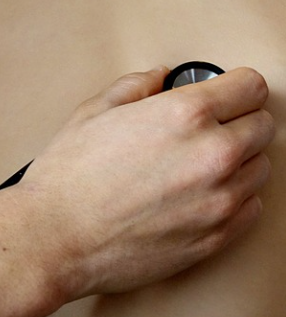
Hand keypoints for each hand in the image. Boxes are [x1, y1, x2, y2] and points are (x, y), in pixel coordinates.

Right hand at [16, 66, 273, 301]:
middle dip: (238, 120)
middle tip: (208, 127)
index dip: (236, 86)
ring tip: (198, 164)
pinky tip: (200, 193)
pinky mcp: (215, 238)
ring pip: (260, 168)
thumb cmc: (67, 180)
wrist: (54, 238)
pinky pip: (252, 208)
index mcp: (184, 115)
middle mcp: (211, 155)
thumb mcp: (91, 113)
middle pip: (262, 126)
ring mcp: (219, 200)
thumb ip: (134, 86)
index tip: (228, 92)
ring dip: (238, 161)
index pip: (251, 87)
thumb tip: (157, 78)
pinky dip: (234, 197)